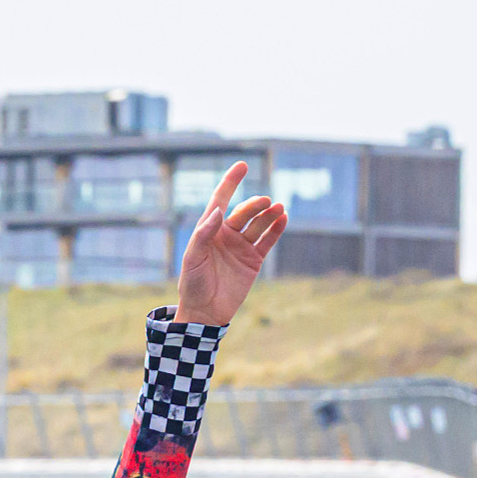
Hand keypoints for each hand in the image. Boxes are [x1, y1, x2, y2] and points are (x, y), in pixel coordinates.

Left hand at [171, 160, 288, 328]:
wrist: (205, 312)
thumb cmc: (193, 284)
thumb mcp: (194, 258)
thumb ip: (204, 234)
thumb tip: (217, 211)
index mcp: (209, 230)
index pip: (221, 199)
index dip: (230, 182)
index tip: (242, 165)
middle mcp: (226, 234)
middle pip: (244, 212)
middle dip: (255, 205)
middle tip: (266, 202)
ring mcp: (241, 246)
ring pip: (258, 224)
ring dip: (269, 214)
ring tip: (279, 208)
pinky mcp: (253, 260)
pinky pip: (267, 240)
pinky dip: (276, 229)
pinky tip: (283, 219)